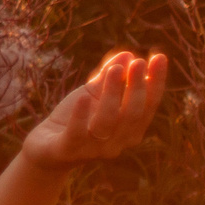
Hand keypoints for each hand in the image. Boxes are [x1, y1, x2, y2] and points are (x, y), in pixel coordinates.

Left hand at [20, 50, 168, 172]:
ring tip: (114, 69)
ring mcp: (93, 149)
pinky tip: (83, 97)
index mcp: (129, 129)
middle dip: (137, 87)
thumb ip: (110, 76)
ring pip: (108, 122)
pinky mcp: (69, 150)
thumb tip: (128, 55)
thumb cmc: (76, 118)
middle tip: (138, 62)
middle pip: (132, 114)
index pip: (149, 106)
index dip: (155, 82)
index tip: (159, 57)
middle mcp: (117, 143)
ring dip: (112, 94)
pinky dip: (81, 116)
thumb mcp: (93, 93)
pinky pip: (77, 134)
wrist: (45, 145)